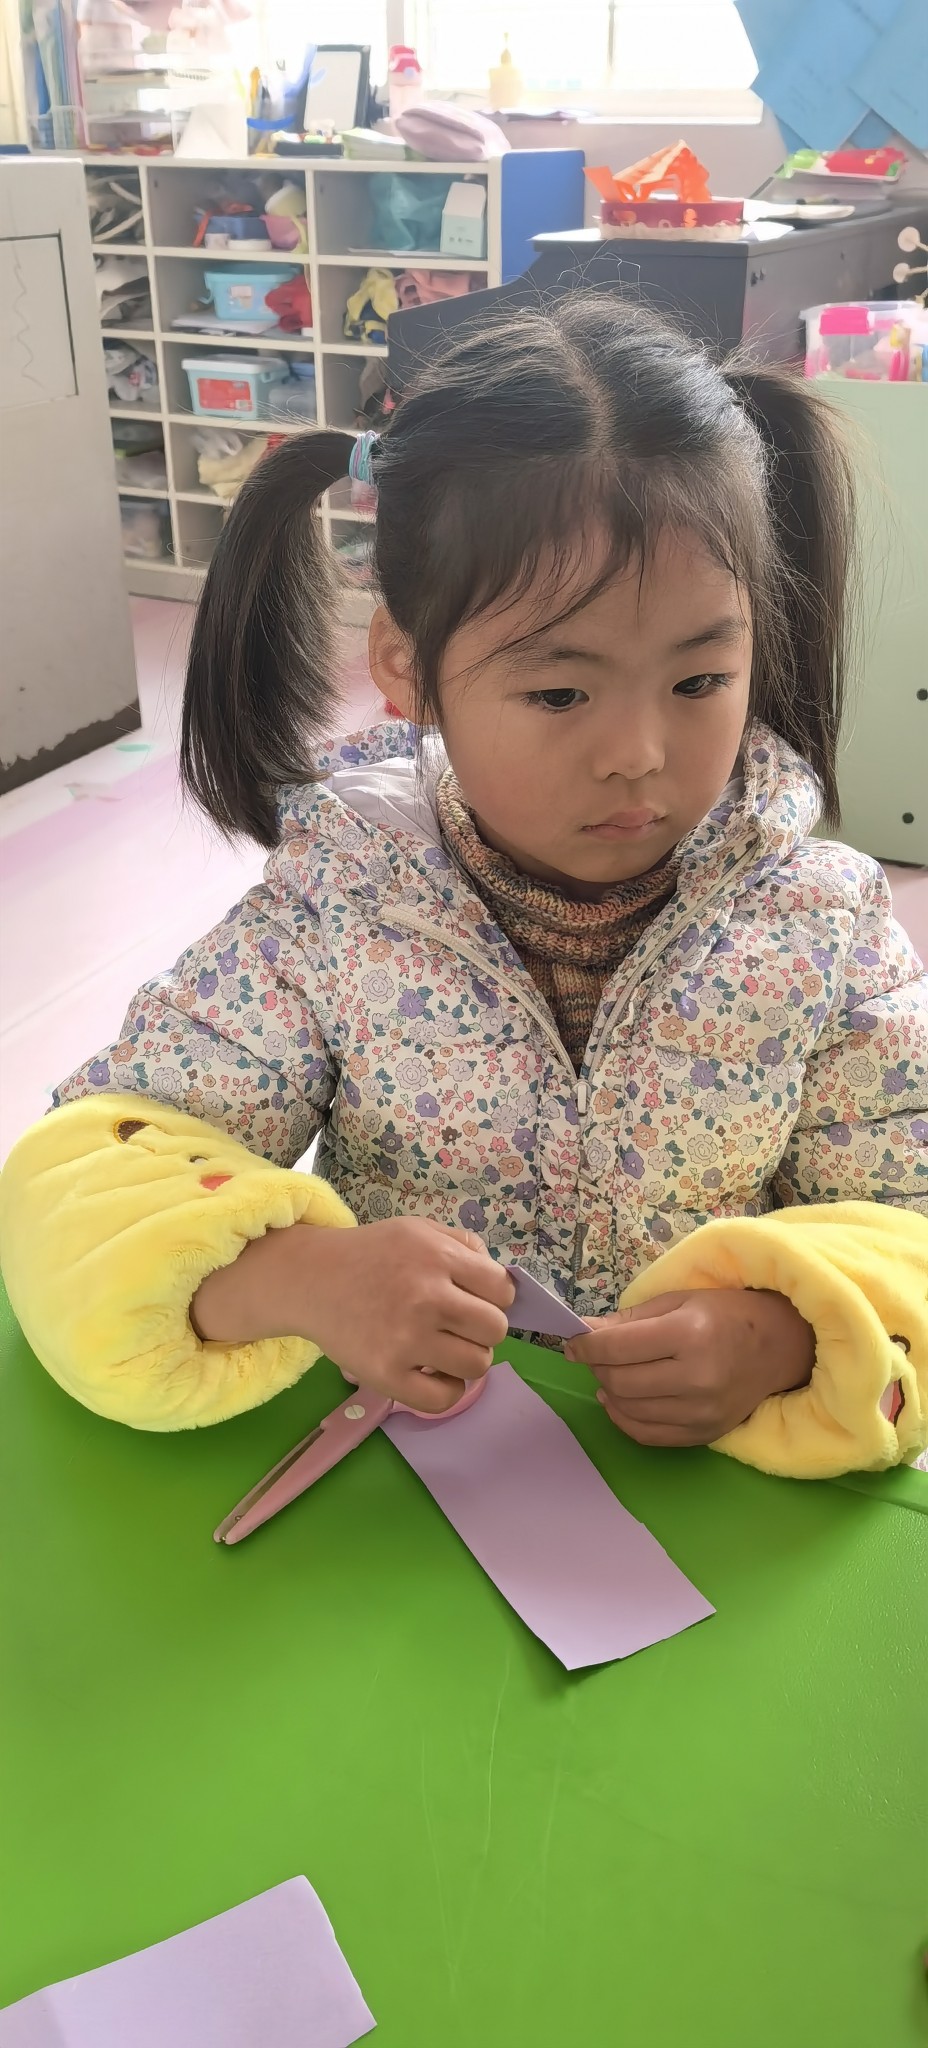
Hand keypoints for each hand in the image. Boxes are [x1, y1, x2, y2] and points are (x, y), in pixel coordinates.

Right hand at [192, 1217, 513, 1413]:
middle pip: (495, 1330)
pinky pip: (444, 1398)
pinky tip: (433, 1372)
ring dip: (466, 1359)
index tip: (472, 1300)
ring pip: (477, 1365)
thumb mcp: (420, 1231)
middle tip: (456, 1325)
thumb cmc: (372, 1255)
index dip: (493, 1297)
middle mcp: (426, 1297)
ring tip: (443, 1348)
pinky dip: (447, 1390)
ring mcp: (406, 1339)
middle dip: (482, 1329)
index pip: (503, 1291)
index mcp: (438, 1257)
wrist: (311, 1279)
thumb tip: (502, 1285)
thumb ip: (465, 1247)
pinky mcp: (385, 1374)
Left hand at [565, 1289, 815, 1446]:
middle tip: (595, 1356)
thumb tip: (585, 1333)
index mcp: (689, 1334)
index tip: (573, 1343)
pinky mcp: (703, 1434)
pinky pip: (647, 1435)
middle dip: (597, 1368)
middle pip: (620, 1382)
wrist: (778, 1347)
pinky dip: (624, 1419)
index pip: (618, 1347)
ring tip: (609, 1375)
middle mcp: (695, 1378)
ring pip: (629, 1410)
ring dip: (608, 1392)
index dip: (586, 1346)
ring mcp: (700, 1412)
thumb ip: (630, 1320)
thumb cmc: (727, 1314)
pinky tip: (619, 1401)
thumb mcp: (679, 1301)